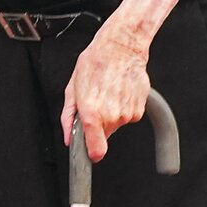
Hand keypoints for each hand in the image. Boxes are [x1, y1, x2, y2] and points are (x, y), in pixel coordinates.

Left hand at [61, 25, 150, 161]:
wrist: (120, 50)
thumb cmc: (94, 65)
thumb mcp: (72, 89)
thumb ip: (68, 117)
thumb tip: (69, 138)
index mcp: (92, 112)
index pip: (96, 146)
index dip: (93, 153)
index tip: (92, 156)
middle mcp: (111, 115)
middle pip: (102, 134)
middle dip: (96, 124)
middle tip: (95, 103)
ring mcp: (127, 114)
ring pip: (115, 124)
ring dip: (110, 114)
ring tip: (106, 93)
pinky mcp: (138, 110)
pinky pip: (126, 117)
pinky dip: (121, 109)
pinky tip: (117, 93)